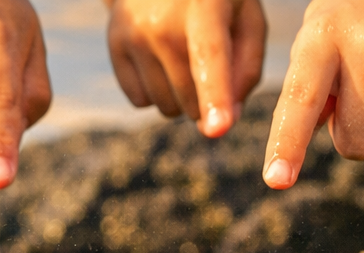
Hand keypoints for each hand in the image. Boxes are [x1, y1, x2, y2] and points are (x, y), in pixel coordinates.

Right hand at [106, 0, 265, 136]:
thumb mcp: (246, 17)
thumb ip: (248, 68)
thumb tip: (228, 121)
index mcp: (204, 7)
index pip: (210, 58)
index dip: (214, 96)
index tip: (217, 129)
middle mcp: (162, 22)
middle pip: (190, 101)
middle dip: (205, 99)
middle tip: (207, 60)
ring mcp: (134, 34)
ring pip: (167, 107)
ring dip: (180, 96)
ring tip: (182, 55)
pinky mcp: (115, 44)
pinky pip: (140, 101)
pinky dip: (155, 91)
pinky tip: (160, 59)